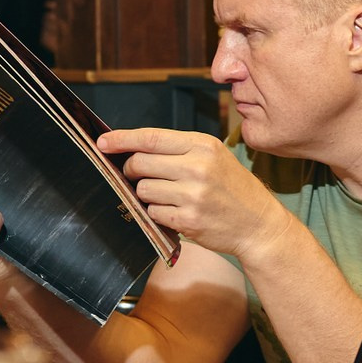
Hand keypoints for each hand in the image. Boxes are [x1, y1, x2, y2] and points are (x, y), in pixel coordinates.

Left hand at [96, 126, 292, 258]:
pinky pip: (152, 213)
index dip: (121, 139)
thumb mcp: (214, 157)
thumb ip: (178, 151)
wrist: (259, 224)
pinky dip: (158, 213)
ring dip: (146, 195)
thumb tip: (132, 149)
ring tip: (168, 197)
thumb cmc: (233, 189)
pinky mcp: (188, 220)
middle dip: (131, 170)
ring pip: (142, 190)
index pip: (151, 138)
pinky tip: (176, 212)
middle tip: (138, 176)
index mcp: (203, 145)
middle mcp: (198, 167)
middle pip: (140, 163)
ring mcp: (193, 194)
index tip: (102, 142)